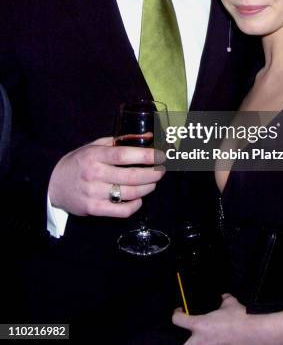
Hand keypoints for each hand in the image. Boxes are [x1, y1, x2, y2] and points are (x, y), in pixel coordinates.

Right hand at [48, 136, 164, 216]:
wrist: (54, 183)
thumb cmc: (80, 162)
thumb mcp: (95, 146)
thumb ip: (119, 142)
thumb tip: (147, 136)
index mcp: (95, 155)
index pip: (124, 155)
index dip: (146, 156)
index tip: (161, 156)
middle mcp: (94, 174)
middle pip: (131, 176)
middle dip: (153, 174)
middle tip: (162, 171)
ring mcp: (93, 193)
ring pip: (130, 193)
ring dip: (148, 188)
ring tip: (152, 183)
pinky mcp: (94, 209)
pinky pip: (122, 210)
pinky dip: (135, 205)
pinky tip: (139, 199)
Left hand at [173, 294, 249, 344]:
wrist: (253, 332)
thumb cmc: (239, 317)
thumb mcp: (230, 303)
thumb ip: (224, 299)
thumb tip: (223, 296)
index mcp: (199, 325)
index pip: (177, 320)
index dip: (177, 313)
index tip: (180, 310)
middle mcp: (201, 340)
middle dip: (184, 340)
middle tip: (190, 333)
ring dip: (197, 342)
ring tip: (204, 338)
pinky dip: (212, 343)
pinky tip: (218, 339)